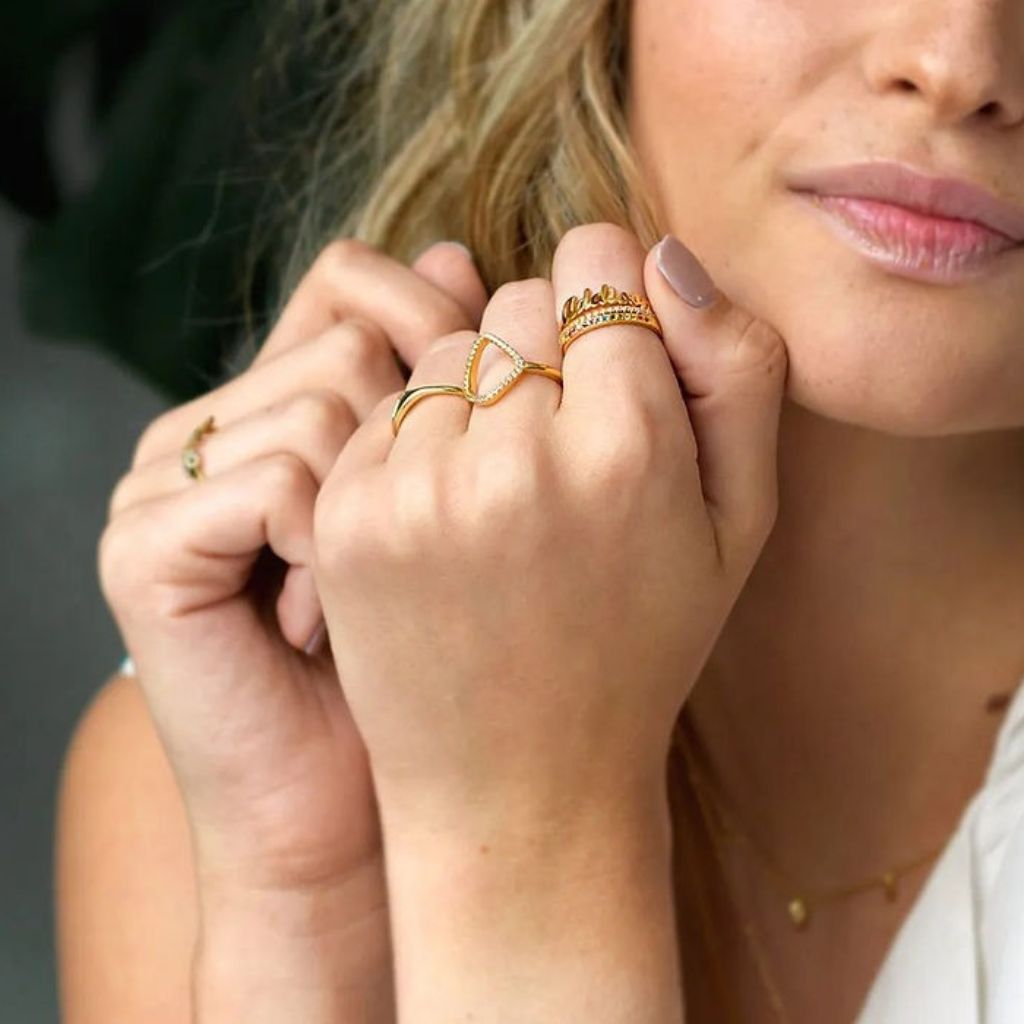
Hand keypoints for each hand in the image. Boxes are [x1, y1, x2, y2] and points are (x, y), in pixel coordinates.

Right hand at [97, 238, 486, 1017]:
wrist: (356, 796)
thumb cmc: (425, 652)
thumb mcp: (449, 499)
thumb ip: (447, 379)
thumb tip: (458, 251)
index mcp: (276, 402)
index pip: (351, 283)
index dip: (432, 322)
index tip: (493, 406)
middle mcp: (214, 423)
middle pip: (349, 333)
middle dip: (416, 432)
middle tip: (423, 538)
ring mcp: (165, 477)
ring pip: (323, 400)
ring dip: (377, 506)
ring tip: (363, 594)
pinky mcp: (143, 541)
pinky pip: (278, 478)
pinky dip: (322, 546)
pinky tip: (317, 615)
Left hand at [311, 223, 788, 835]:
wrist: (518, 781)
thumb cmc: (642, 644)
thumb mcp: (740, 521)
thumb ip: (736, 371)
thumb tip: (662, 257)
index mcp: (630, 448)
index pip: (596, 266)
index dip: (608, 307)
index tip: (608, 366)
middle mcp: (517, 459)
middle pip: (517, 302)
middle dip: (545, 351)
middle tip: (559, 446)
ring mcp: (420, 488)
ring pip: (444, 350)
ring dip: (476, 395)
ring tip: (500, 492)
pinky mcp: (348, 515)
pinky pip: (383, 410)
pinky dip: (416, 443)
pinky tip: (445, 518)